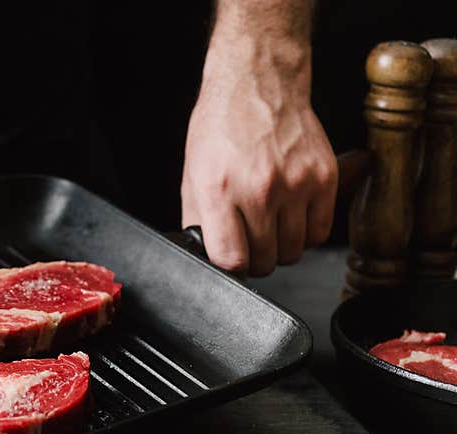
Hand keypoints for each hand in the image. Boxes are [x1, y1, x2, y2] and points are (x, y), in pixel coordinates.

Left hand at [181, 36, 337, 276]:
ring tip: (270, 225)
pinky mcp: (324, 178)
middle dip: (255, 258)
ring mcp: (296, 184)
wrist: (258, 84)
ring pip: (293, 251)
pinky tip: (292, 217)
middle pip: (265, 261)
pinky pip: (320, 232)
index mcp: (219, 190)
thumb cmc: (221, 128)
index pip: (231, 259)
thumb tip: (207, 255)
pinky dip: (306, 233)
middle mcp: (259, 189)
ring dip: (281, 248)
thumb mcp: (192, 174)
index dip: (230, 266)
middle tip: (251, 240)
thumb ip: (198, 219)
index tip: (231, 257)